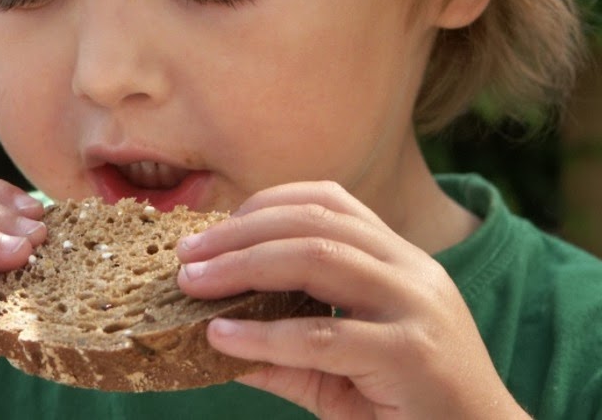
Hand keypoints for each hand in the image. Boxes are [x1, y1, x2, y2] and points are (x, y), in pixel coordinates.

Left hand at [177, 181, 527, 418]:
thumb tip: (213, 338)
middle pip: (314, 223)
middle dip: (239, 233)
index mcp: (398, 260)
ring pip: (318, 259)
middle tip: (186, 256)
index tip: (213, 231)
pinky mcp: (411, 355)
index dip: (265, 204)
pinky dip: (264, 334)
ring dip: (243, 266)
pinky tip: (222, 337)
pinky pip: (324, 336)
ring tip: (193, 284)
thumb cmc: (409, 408)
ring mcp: (415, 307)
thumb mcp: (339, 372)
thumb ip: (285, 353)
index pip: (329, 202)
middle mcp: (411, 270)